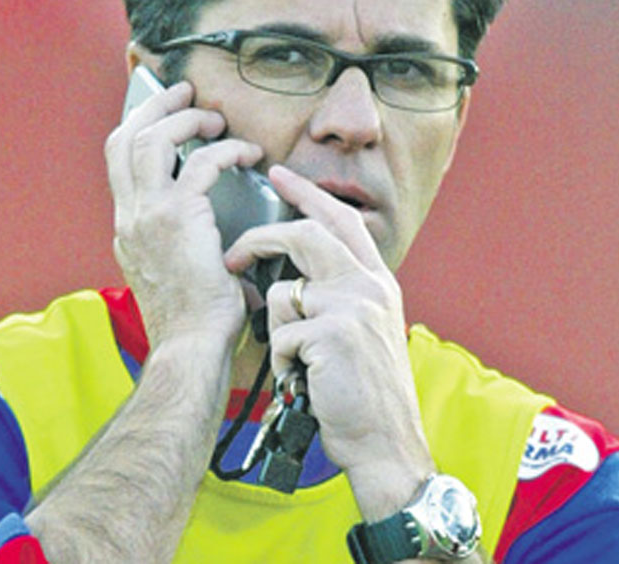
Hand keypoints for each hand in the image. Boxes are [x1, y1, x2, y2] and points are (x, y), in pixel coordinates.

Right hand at [106, 81, 263, 352]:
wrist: (191, 348)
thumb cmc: (195, 321)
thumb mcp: (175, 273)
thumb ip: (179, 241)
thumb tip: (207, 220)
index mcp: (127, 228)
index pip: (119, 161)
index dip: (139, 127)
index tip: (162, 111)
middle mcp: (129, 216)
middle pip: (124, 138)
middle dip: (154, 105)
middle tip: (183, 91)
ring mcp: (146, 216)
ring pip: (151, 139)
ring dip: (185, 119)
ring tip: (215, 119)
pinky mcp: (176, 218)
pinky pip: (199, 163)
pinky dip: (225, 150)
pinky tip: (247, 155)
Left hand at [224, 165, 435, 510]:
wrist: (385, 444)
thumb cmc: (363, 394)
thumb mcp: (363, 332)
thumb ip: (338, 297)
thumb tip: (294, 279)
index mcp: (377, 282)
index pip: (340, 220)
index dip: (307, 193)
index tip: (278, 174)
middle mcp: (370, 286)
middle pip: (305, 235)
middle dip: (260, 241)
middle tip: (233, 258)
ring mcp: (354, 307)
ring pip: (284, 291)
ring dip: (277, 331)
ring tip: (297, 362)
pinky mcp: (334, 334)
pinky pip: (280, 334)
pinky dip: (281, 363)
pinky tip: (302, 382)